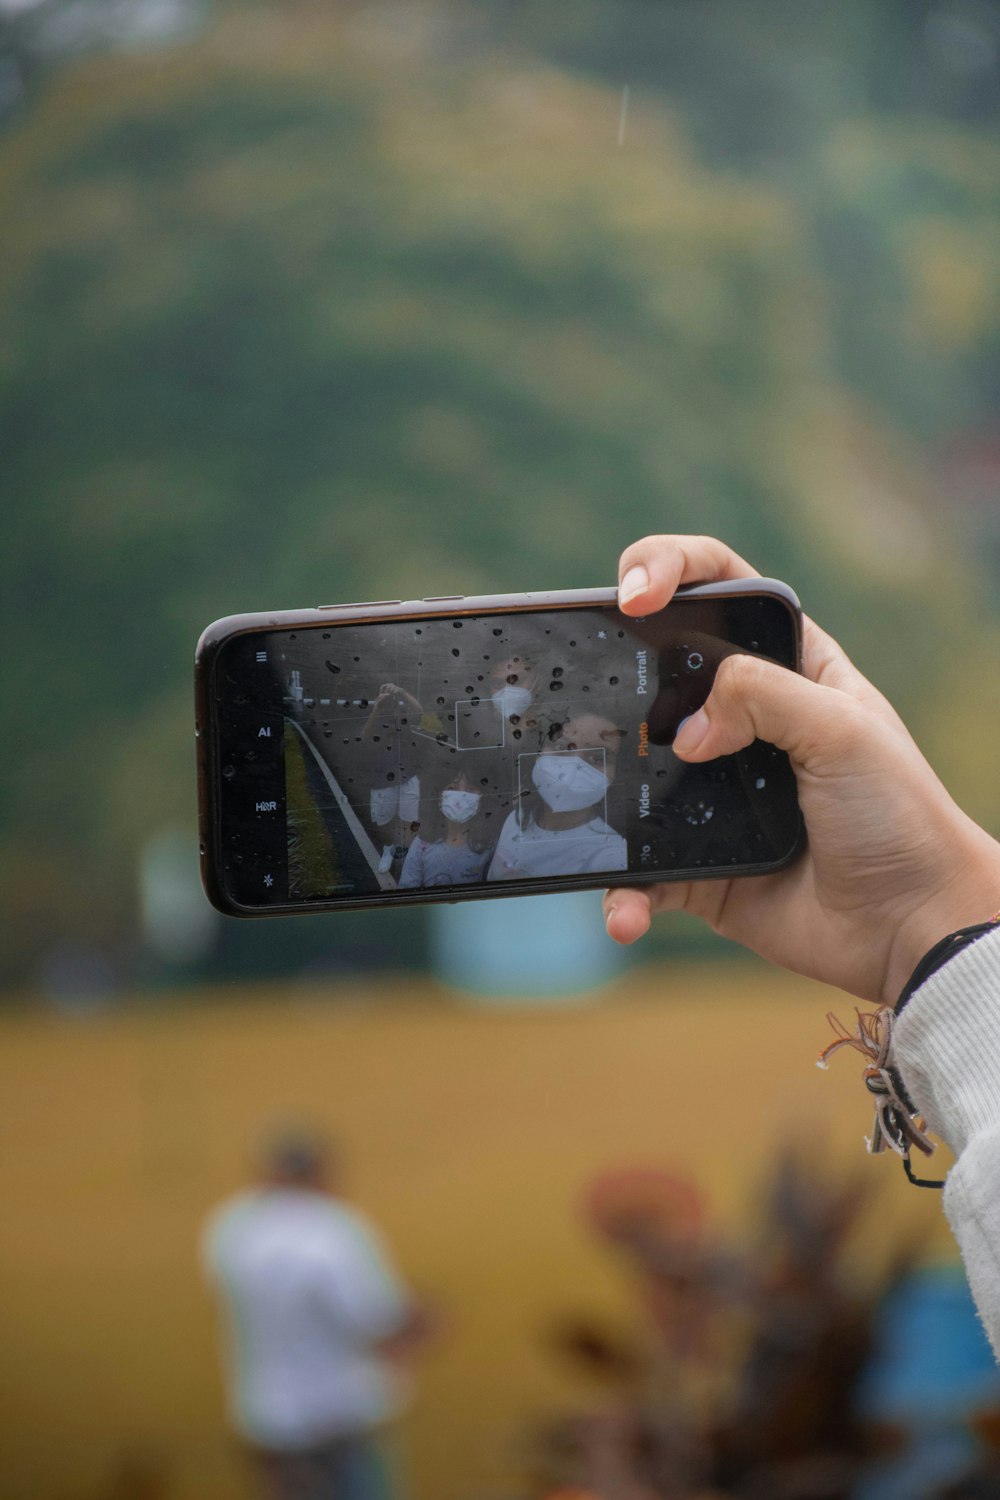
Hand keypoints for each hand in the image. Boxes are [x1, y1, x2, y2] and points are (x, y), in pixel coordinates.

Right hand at [607, 535, 999, 1004]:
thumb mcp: (844, 730)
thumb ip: (763, 695)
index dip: (668, 567)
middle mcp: (740, 721)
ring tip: (585, 807)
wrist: (909, 926)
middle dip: (609, 674)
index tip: (634, 593)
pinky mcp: (694, 862)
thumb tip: (685, 730)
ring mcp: (711, 792)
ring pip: (631, 773)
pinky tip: (625, 912)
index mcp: (786, 666)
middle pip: (654, 672)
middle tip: (584, 696)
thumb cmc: (898, 816)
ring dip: (599, 790)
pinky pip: (638, 872)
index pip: (717, 586)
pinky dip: (623, 892)